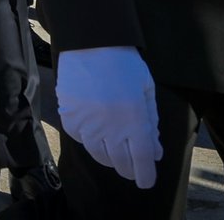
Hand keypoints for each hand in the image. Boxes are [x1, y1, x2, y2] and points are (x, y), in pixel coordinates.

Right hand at [57, 47, 161, 188]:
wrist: (90, 42)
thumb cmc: (124, 64)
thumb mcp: (146, 91)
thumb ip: (151, 124)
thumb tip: (154, 153)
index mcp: (134, 120)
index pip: (142, 161)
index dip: (145, 175)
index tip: (146, 181)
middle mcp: (110, 126)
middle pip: (121, 162)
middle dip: (129, 169)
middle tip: (132, 168)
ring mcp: (87, 122)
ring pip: (98, 154)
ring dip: (109, 158)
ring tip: (114, 153)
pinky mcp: (69, 115)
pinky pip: (80, 138)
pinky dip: (89, 141)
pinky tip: (95, 133)